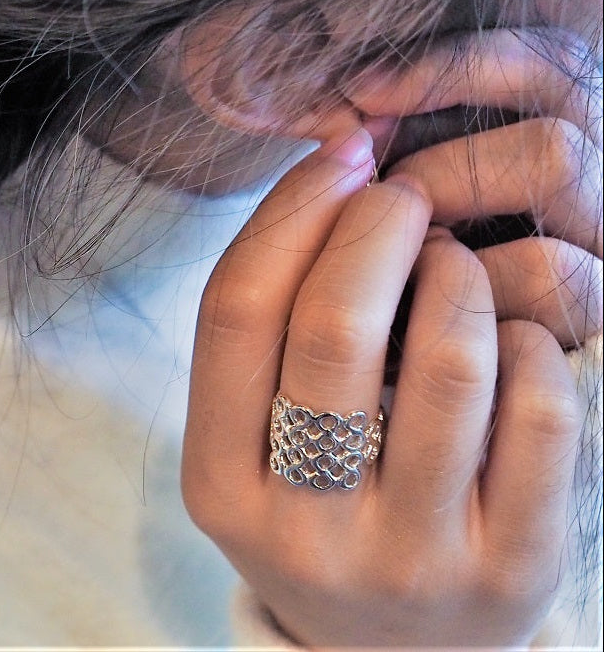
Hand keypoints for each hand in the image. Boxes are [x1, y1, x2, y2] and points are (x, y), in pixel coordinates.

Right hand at [182, 27, 600, 646]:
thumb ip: (269, 324)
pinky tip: (507, 342)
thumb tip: (341, 170)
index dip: (289, 211)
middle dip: (378, 224)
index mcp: (219, 482)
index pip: (235, 309)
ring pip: (451, 358)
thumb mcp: (251, 436)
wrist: (384, 647)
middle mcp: (302, 529)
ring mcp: (409, 556)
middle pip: (334, 325)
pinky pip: (539, 408)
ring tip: (449, 268)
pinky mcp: (507, 566)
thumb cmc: (310, 505)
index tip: (340, 156)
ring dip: (456, 275)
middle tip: (400, 198)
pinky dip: (530, 342)